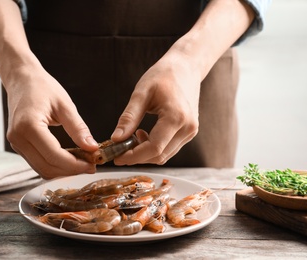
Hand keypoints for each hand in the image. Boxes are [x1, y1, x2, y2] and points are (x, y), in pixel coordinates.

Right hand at [5, 65, 98, 178]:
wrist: (22, 79)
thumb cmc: (43, 87)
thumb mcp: (65, 106)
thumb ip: (78, 129)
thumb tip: (92, 148)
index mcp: (29, 126)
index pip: (54, 156)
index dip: (75, 164)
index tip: (93, 165)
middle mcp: (18, 138)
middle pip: (47, 167)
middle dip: (71, 170)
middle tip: (91, 166)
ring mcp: (15, 143)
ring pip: (42, 169)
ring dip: (63, 170)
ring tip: (83, 163)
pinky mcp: (18, 145)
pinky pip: (37, 162)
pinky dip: (54, 164)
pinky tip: (70, 159)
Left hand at [111, 50, 200, 164]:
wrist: (186, 67)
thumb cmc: (163, 75)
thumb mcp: (141, 93)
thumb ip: (129, 117)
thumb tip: (115, 139)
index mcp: (176, 117)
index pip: (154, 148)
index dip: (133, 156)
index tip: (117, 157)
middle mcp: (187, 128)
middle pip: (159, 155)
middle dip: (137, 157)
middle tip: (119, 149)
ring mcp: (191, 132)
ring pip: (165, 155)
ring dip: (145, 153)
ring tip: (132, 137)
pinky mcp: (189, 132)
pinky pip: (169, 148)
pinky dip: (154, 148)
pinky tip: (144, 134)